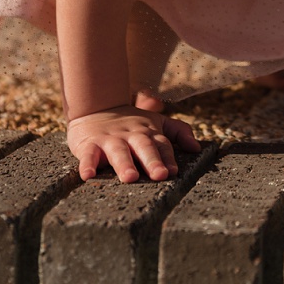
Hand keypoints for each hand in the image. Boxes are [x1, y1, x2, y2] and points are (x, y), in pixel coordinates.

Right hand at [66, 105, 199, 182]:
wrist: (94, 106)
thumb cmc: (130, 122)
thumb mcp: (155, 122)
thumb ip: (178, 131)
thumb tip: (197, 147)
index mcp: (148, 132)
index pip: (162, 145)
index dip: (168, 157)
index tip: (173, 171)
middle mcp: (131, 136)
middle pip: (143, 147)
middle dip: (152, 160)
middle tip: (160, 175)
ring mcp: (110, 140)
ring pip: (118, 152)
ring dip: (124, 164)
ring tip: (130, 177)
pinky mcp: (89, 144)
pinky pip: (88, 155)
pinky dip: (87, 164)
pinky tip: (88, 175)